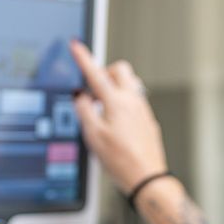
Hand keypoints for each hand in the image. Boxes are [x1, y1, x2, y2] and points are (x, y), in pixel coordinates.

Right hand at [69, 40, 168, 194]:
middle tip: (92, 88)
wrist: (147, 178)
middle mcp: (133, 101)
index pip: (96, 73)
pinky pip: (134, 100)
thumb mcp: (93, 136)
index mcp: (117, 102)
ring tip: (102, 107)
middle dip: (104, 71)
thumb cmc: (121, 161)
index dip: (83, 58)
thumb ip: (84, 111)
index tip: (76, 45)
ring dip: (114, 86)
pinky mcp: (147, 120)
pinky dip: (122, 101)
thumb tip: (80, 95)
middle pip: (119, 69)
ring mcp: (143, 110)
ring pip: (129, 84)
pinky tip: (115, 121)